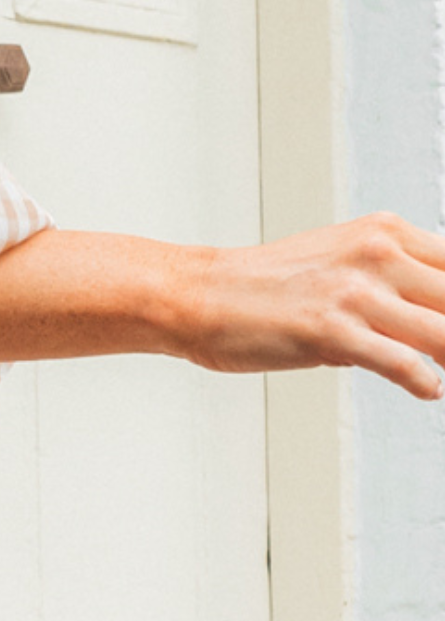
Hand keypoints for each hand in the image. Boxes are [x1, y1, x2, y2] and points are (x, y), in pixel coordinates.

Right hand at [176, 213, 444, 397]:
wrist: (200, 295)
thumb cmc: (265, 285)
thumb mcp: (340, 258)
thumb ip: (392, 277)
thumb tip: (432, 314)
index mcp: (383, 231)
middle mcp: (376, 254)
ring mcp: (355, 292)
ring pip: (443, 333)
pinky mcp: (333, 331)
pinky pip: (404, 364)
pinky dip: (425, 383)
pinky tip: (428, 389)